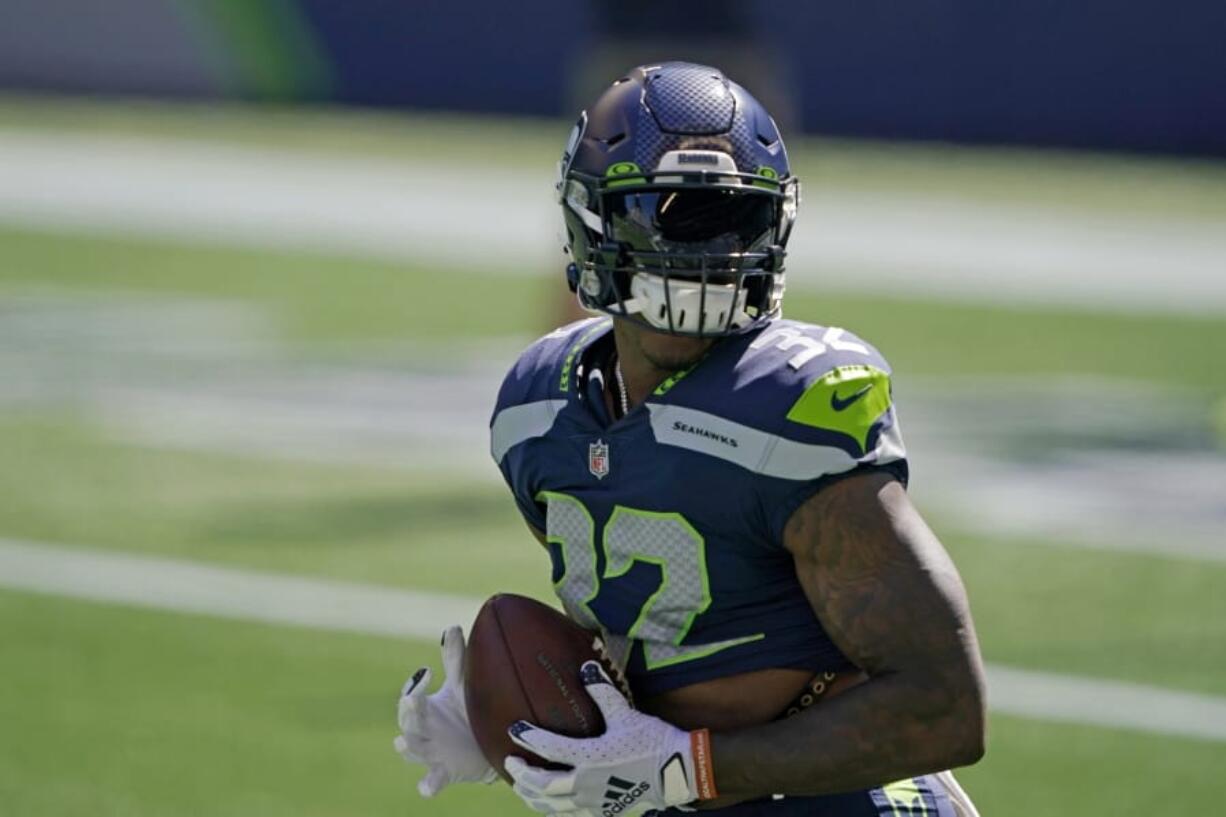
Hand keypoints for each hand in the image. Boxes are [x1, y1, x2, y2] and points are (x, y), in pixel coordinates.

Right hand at [393, 625, 496, 796]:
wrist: (486, 747)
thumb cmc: (468, 711)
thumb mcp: (462, 685)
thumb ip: (456, 658)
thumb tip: (452, 626)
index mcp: (425, 709)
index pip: (411, 697)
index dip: (414, 686)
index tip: (427, 672)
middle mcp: (423, 732)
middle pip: (407, 723)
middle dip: (408, 711)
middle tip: (412, 698)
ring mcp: (431, 753)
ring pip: (412, 750)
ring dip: (408, 746)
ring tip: (402, 742)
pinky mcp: (444, 773)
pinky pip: (431, 782)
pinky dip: (427, 785)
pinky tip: (426, 788)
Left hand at [505, 662, 716, 815]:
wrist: (679, 772)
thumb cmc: (653, 741)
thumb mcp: (627, 714)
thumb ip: (603, 691)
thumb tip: (587, 665)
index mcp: (591, 758)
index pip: (550, 749)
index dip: (529, 739)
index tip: (514, 729)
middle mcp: (588, 784)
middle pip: (544, 785)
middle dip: (523, 775)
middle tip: (510, 763)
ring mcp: (595, 802)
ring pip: (554, 806)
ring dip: (534, 797)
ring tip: (522, 788)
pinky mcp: (605, 812)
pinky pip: (572, 816)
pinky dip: (555, 811)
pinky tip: (550, 806)